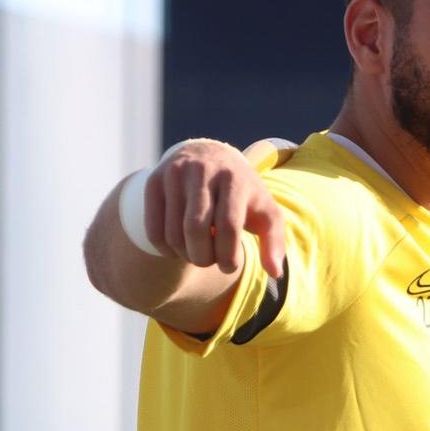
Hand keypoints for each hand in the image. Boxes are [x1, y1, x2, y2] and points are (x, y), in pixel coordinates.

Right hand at [143, 138, 286, 276]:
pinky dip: (165, 249)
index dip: (227, 255)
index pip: (228, 226)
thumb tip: (275, 273)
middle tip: (210, 261)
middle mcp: (203, 170)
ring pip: (174, 233)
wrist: (209, 157)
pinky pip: (154, 229)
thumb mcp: (265, 212)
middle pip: (196, 229)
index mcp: (235, 178)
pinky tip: (178, 248)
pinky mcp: (154, 181)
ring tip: (197, 253)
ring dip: (185, 255)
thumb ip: (274, 242)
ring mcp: (175, 173)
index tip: (228, 266)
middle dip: (203, 258)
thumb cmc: (241, 194)